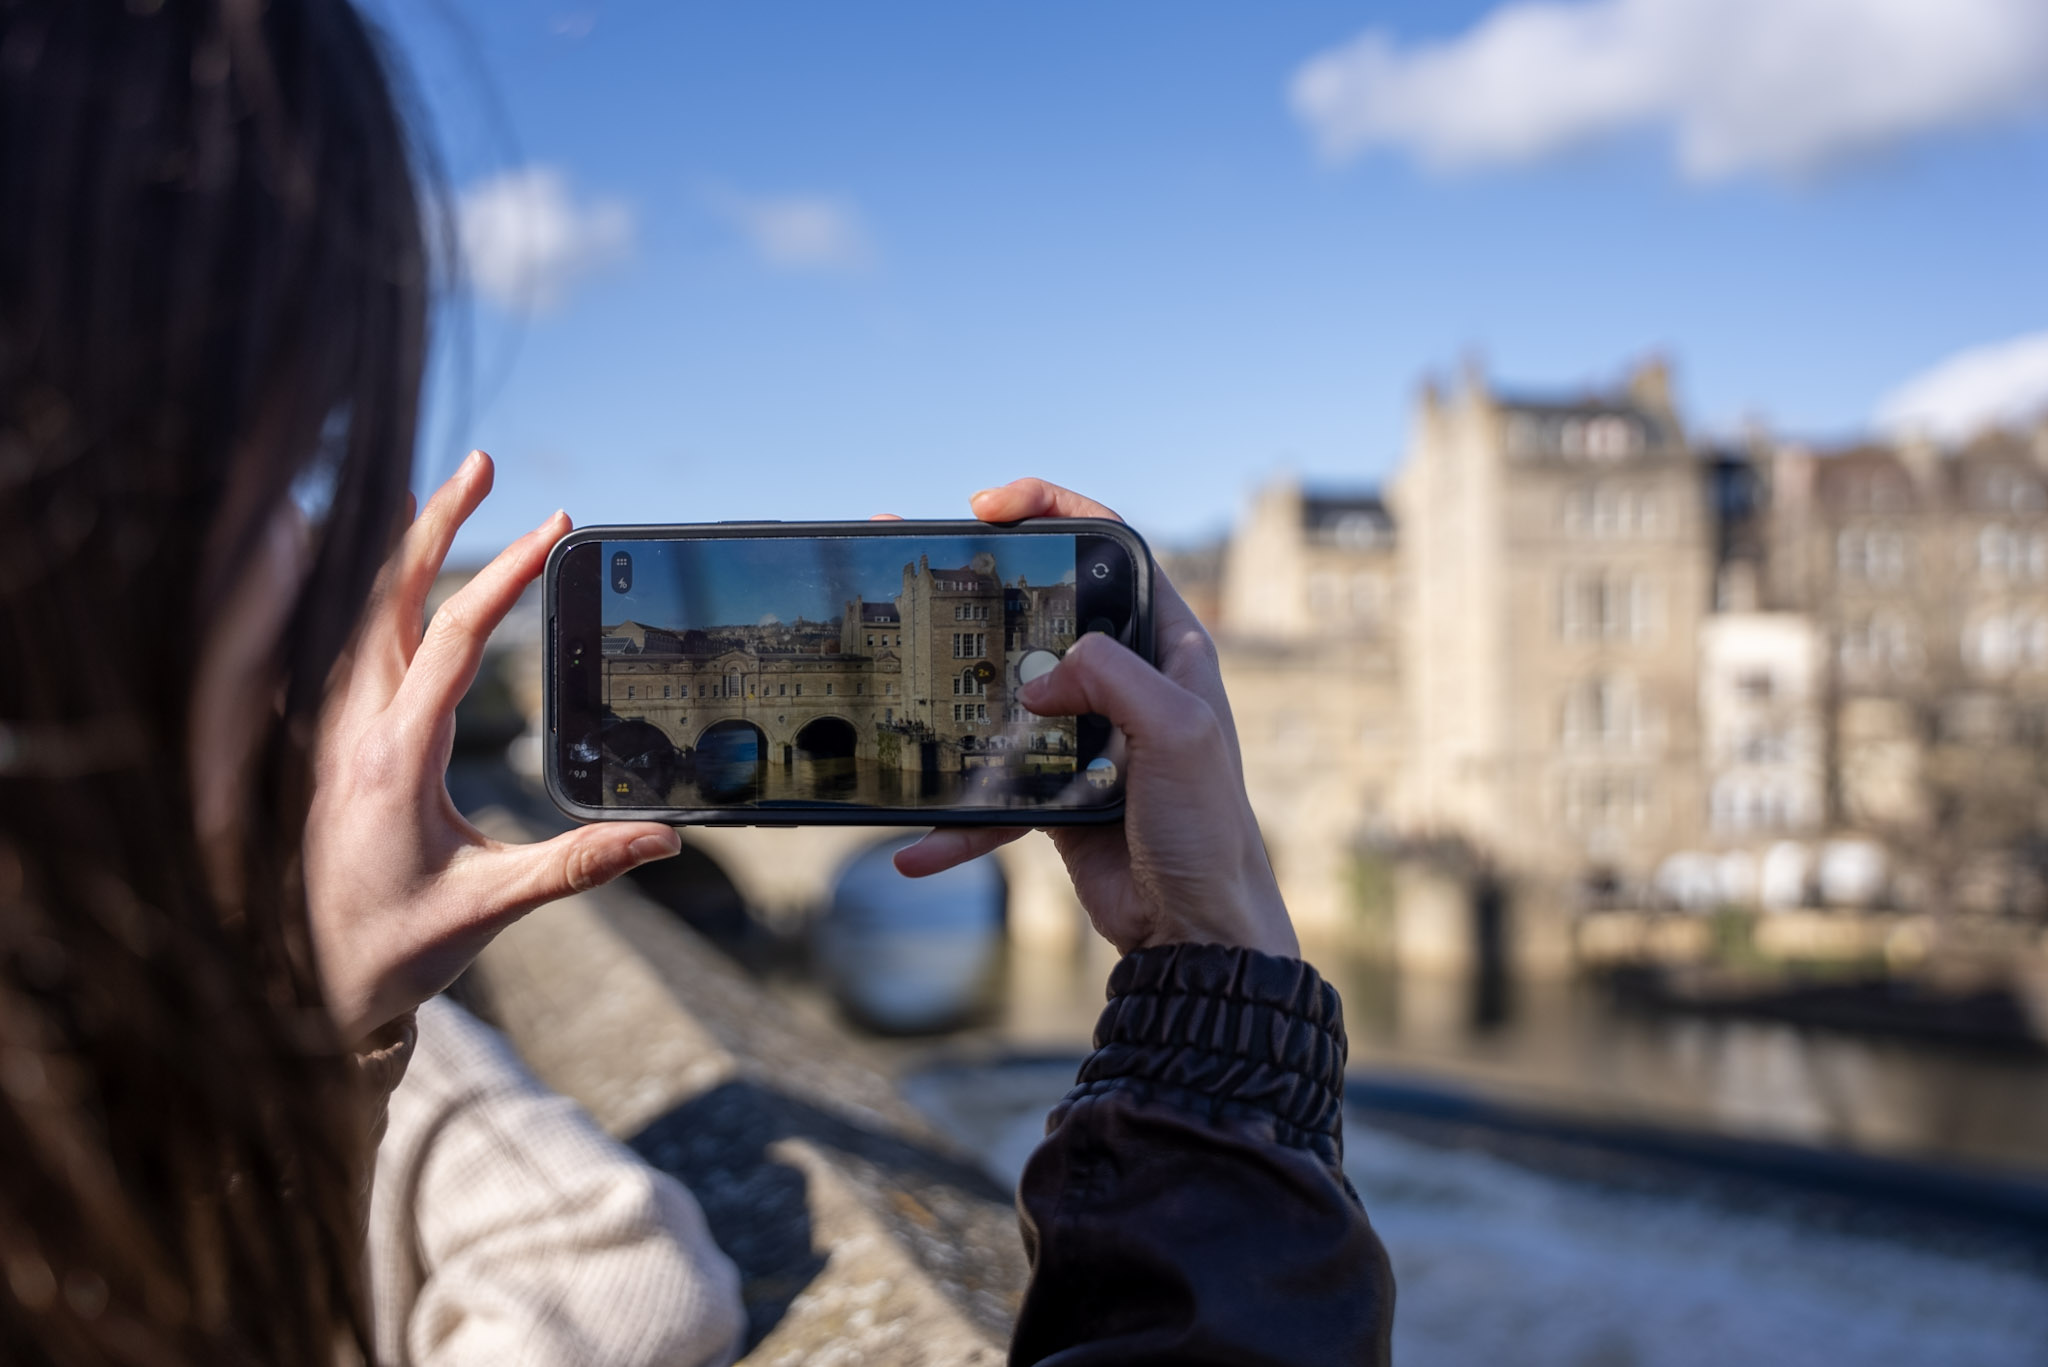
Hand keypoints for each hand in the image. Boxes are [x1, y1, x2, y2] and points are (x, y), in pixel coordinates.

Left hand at [305, 451, 681, 1041]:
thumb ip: (578, 865)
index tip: (553, 525)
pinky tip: (384, 583)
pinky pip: (337, 650)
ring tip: (436, 496)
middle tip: (482, 463)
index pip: (453, 637)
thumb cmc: (388, 950)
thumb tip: (663, 840)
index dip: (505, 572)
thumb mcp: (489, 907)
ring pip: (355, 614)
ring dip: (397, 550)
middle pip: (388, 596)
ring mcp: (328, 734)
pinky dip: (363, 597)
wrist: (296, 991)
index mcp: (393, 755)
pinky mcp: (324, 748)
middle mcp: (350, 729)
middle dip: (437, 521)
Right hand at [892, 478, 1296, 960]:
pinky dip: (957, 823)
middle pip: (1043, 615)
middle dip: (978, 591)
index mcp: (1169, 648)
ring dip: (949, 699)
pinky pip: (995, 793)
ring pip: (1005, 698)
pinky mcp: (1058, 794)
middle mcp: (1129, 683)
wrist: (1196, 932)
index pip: (1112, 550)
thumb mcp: (1179, 734)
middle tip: (916, 561)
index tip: (988, 508)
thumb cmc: (1208, 831)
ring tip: (892, 678)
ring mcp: (1088, 737)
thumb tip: (1041, 676)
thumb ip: (1113, 678)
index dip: (1053, 511)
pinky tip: (918, 846)